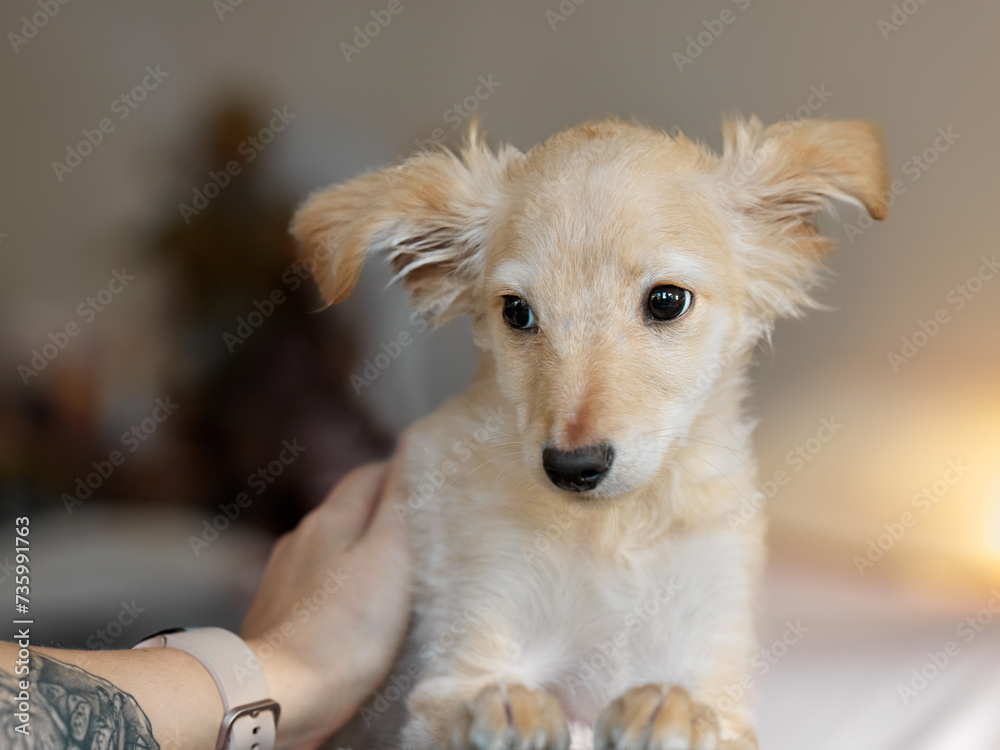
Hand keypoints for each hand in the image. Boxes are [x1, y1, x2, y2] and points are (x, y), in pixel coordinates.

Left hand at [241, 447, 411, 749]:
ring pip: (330, 547)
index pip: (369, 475)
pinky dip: (338, 583)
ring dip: (358, 550)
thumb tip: (409, 449)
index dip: (401, 471)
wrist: (278, 694)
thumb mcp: (389, 558)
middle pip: (347, 509)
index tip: (430, 478)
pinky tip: (353, 606)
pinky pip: (315, 583)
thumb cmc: (343, 628)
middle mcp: (301, 538)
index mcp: (330, 519)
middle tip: (420, 525)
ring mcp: (283, 575)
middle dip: (382, 511)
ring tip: (391, 569)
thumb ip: (400, 504)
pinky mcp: (276, 612)